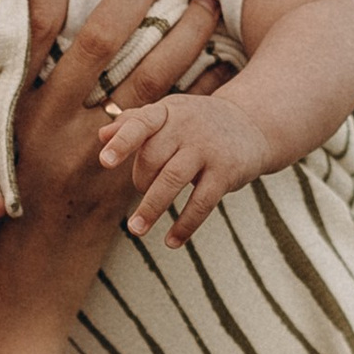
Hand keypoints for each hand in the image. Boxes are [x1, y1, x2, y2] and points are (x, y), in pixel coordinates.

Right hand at [0, 0, 223, 339]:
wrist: (14, 286)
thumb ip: (16, 87)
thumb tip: (41, 24)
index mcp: (13, 102)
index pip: (41, 17)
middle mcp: (51, 125)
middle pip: (104, 40)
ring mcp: (92, 156)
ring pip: (151, 82)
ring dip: (186, 39)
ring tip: (212, 5)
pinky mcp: (126, 186)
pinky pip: (175, 131)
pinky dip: (202, 99)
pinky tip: (226, 70)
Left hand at [100, 80, 269, 248]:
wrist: (251, 125)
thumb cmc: (197, 124)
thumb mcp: (169, 115)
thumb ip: (135, 123)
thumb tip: (102, 135)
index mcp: (168, 111)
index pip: (141, 124)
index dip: (122, 143)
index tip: (104, 162)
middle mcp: (188, 126)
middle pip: (152, 157)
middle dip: (140, 181)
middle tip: (142, 190)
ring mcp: (208, 149)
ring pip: (172, 181)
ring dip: (151, 208)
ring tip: (136, 230)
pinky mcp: (226, 172)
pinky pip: (201, 202)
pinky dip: (185, 225)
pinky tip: (172, 242)